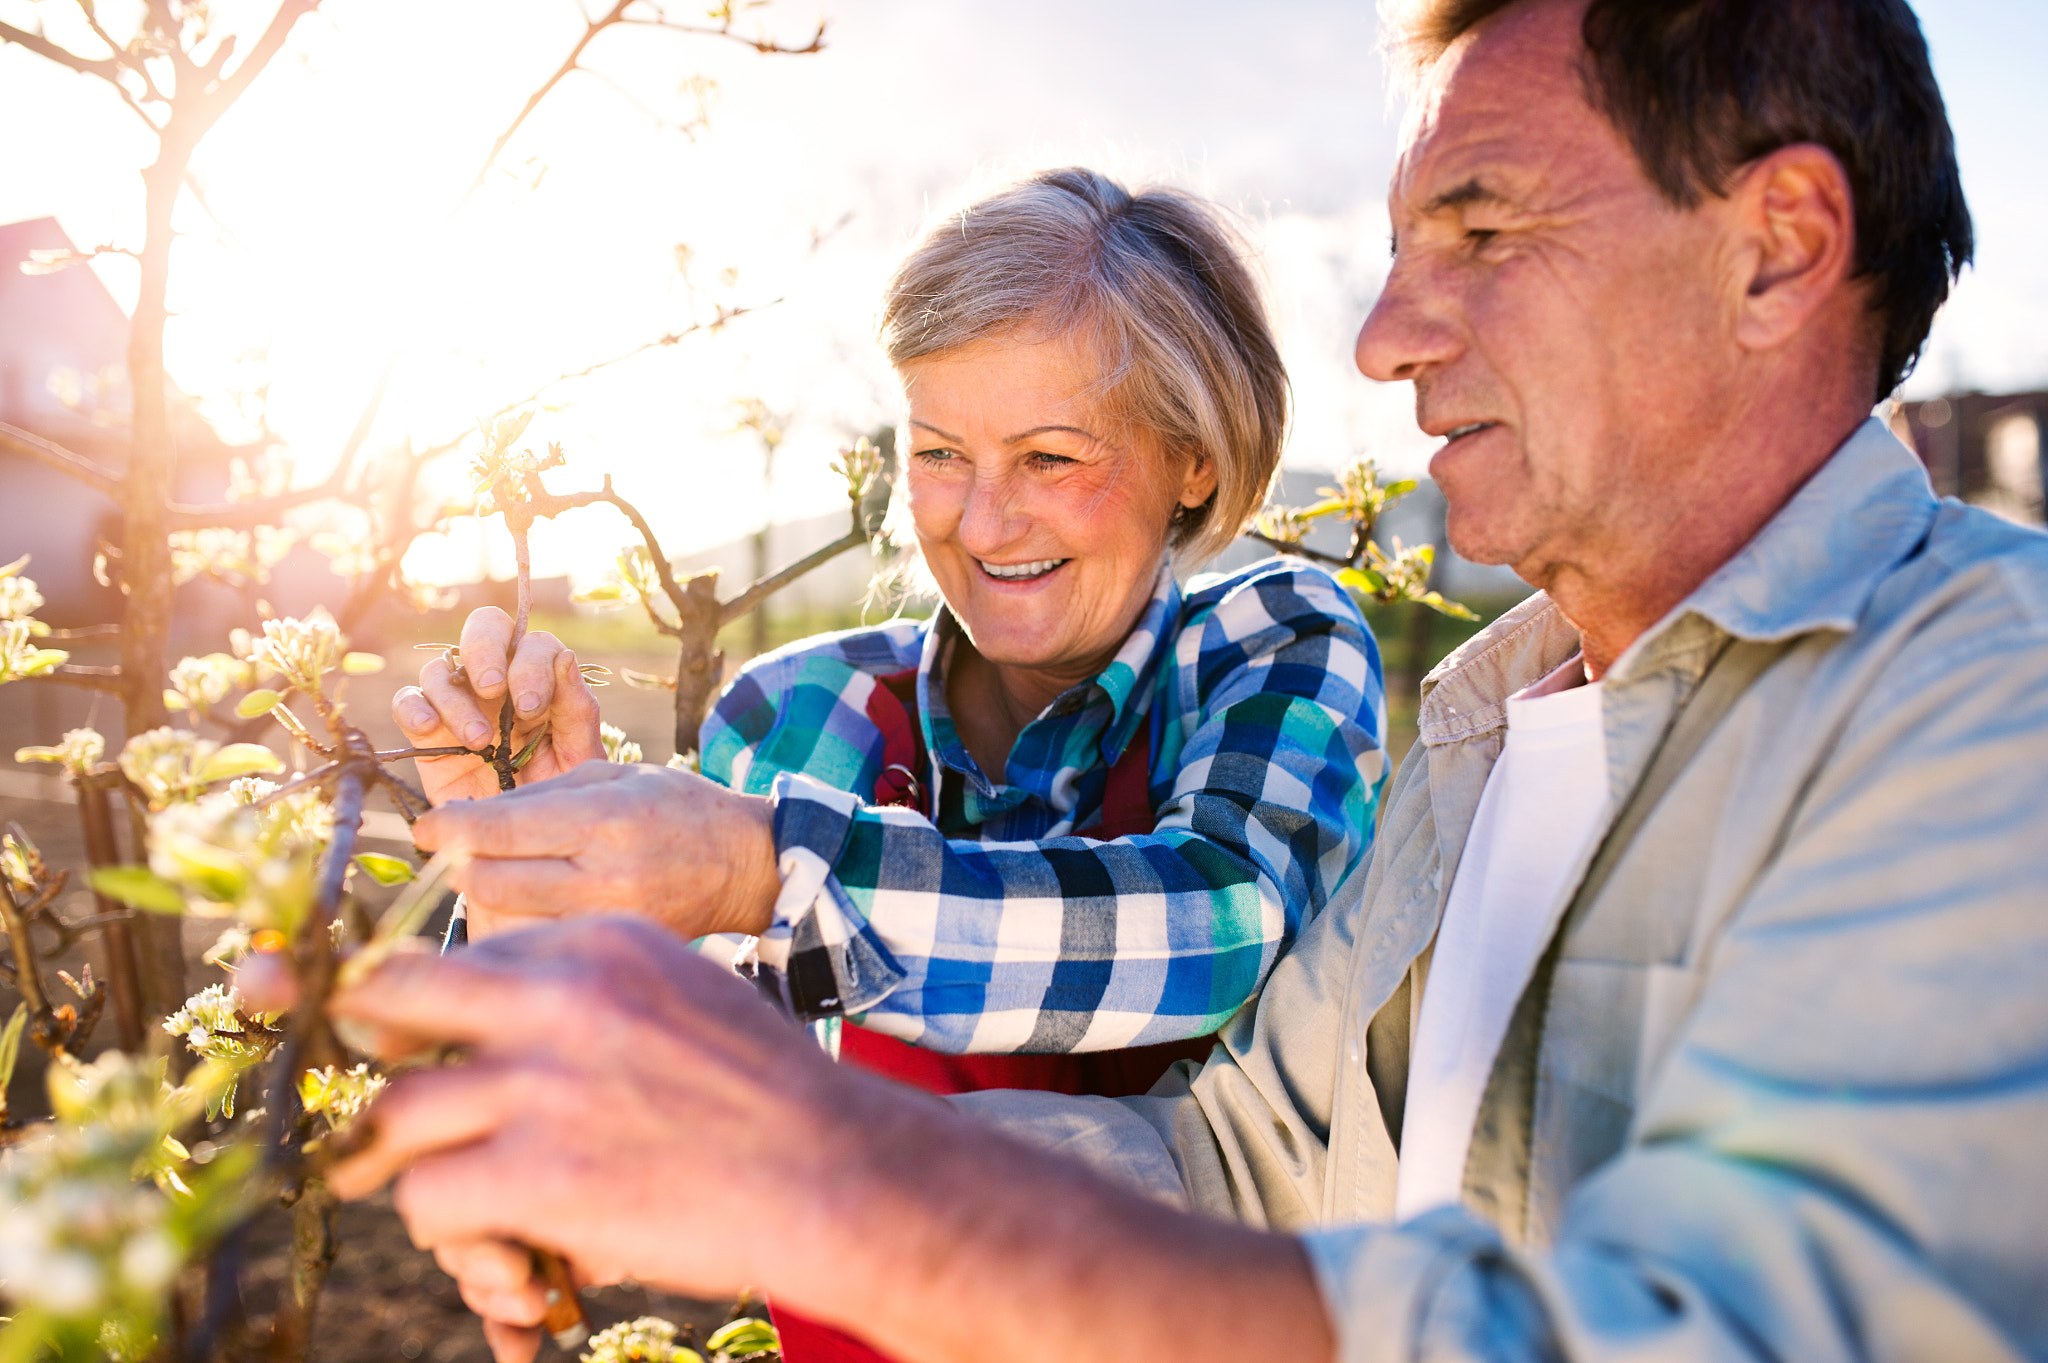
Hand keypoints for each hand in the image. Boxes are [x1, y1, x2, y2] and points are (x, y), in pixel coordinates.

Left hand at [324, 921, 892, 1330]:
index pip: (463, 953)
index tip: (410, 1043)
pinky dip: (449, 1229)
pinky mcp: (536, 1174)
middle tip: (374, 1098)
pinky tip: (499, 1243)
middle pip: (394, 998)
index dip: (423, 1006)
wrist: (841, 1173)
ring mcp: (544, 1083)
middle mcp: (562, 994)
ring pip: (395, 1112)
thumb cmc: (769, 1094)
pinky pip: (429, 1197)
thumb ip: (596, 992)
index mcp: (601, 940)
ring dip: (403, 1165)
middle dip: (363, 1048)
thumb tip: (505, 1022)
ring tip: (441, 1193)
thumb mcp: (686, 995)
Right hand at [392, 607, 603, 805]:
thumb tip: (564, 658)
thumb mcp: (579, 759)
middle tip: (493, 690)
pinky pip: (407, 701)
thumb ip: (577, 712)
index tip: (531, 706)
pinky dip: (413, 708)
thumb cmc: (559, 798)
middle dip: (486, 650)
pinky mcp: (427, 733)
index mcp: (543, 681)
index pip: (534, 643)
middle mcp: (500, 683)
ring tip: (479, 741)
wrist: (522, 847)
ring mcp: (459, 704)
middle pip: (485, 629)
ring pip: (442, 669)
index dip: (531, 664)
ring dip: (456, 699)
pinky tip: (430, 730)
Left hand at [411, 760, 780, 940]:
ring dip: (486, 899)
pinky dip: (518, 928)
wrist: (744, 867)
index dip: (448, 827)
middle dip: (462, 864)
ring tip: (496, 877)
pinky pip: (536, 945)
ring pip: (504, 920)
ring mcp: (608, 923)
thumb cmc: (677, 808)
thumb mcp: (613, 777)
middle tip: (463, 852)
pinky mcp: (610, 953)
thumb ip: (538, 797)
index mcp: (605, 820)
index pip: (498, 830)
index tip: (425, 826)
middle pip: (488, 881)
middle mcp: (604, 876)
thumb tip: (462, 821)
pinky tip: (529, 910)